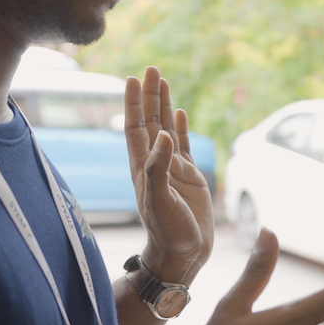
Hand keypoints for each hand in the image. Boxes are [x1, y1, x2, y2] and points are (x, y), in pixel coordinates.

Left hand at [123, 67, 212, 282]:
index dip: (134, 102)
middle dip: (150, 96)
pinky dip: (182, 127)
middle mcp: (156, 162)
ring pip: (167, 128)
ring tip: (162, 81)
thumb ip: (158, 168)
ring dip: (164, 105)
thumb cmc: (167, 232)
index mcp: (143, 166)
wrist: (182, 255)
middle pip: (151, 121)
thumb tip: (164, 135)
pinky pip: (185, 145)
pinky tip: (181, 112)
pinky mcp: (189, 177)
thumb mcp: (159, 200)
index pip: (136, 126)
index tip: (133, 78)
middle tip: (151, 69)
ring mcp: (173, 168)